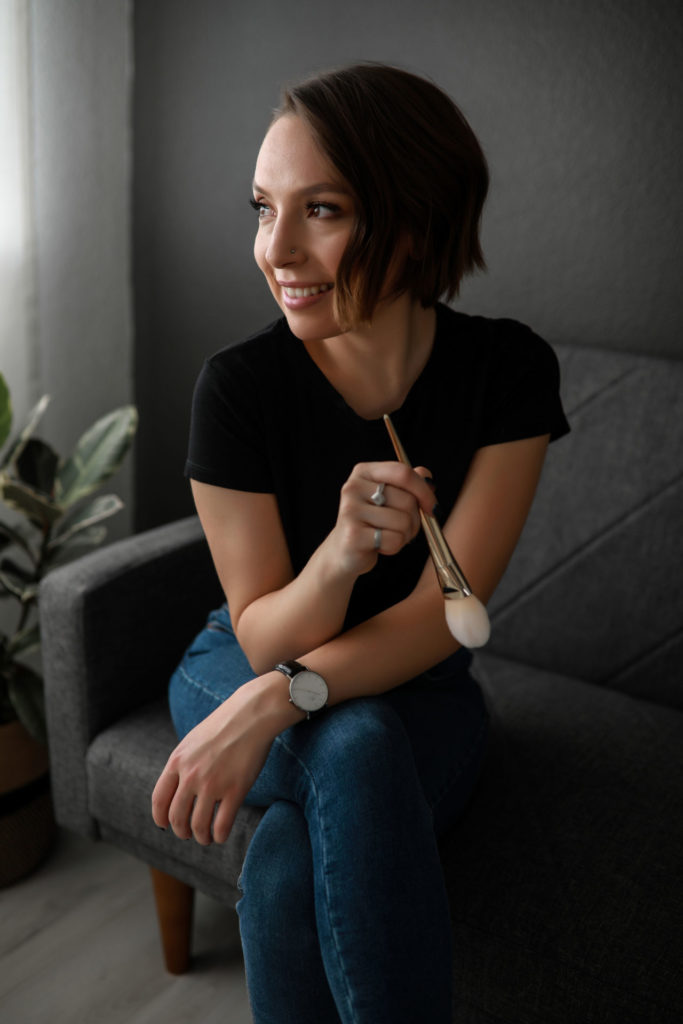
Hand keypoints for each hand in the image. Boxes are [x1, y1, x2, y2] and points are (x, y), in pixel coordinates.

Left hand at [151, 673, 295, 844]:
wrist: (252, 714)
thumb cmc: (225, 725)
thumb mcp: (193, 741)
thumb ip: (183, 763)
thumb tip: (178, 787)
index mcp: (177, 761)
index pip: (159, 800)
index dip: (160, 818)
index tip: (165, 826)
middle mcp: (191, 775)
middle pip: (177, 817)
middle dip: (181, 831)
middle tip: (189, 834)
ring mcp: (212, 784)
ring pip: (198, 826)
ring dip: (201, 837)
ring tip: (207, 839)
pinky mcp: (235, 790)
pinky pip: (222, 824)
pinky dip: (220, 835)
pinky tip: (222, 835)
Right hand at [329, 461, 435, 576]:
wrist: (343, 550)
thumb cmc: (371, 522)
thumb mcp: (390, 497)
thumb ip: (408, 483)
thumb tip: (426, 475)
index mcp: (364, 472)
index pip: (403, 473)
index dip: (423, 491)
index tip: (432, 507)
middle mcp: (353, 487)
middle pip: (407, 500)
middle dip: (415, 519)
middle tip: (402, 528)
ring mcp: (351, 510)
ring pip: (403, 521)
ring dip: (404, 535)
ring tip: (389, 536)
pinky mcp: (353, 534)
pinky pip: (393, 539)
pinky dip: (394, 546)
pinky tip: (380, 545)